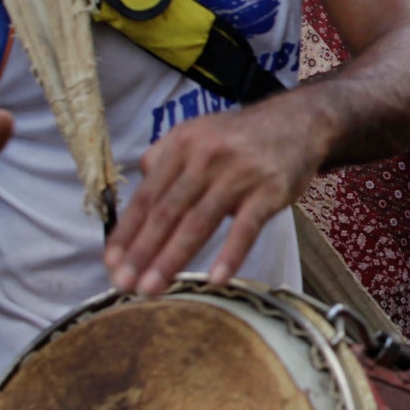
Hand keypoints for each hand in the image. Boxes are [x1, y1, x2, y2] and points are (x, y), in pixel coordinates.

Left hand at [107, 96, 329, 294]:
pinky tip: (215, 279)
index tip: (111, 263)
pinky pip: (246, 227)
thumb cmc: (240, 138)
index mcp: (181, 146)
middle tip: (123, 285)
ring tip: (153, 288)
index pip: (147, 196)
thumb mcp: (197, 134)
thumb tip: (137, 185)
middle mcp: (205, 157)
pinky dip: (230, 254)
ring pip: (199, 222)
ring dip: (172, 258)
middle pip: (167, 212)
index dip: (127, 232)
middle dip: (142, 252)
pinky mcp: (270, 191)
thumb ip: (164, 157)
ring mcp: (239, 174)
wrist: (298, 121)